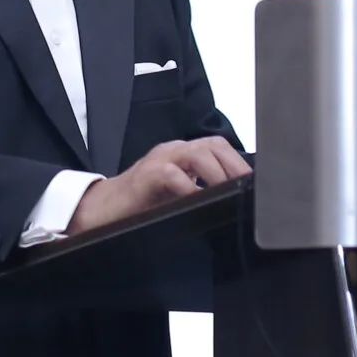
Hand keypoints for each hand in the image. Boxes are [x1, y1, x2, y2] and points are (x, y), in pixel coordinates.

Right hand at [68, 137, 251, 234]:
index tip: (256, 183)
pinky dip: (188, 187)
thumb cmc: (140, 204)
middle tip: (247, 188)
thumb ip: (200, 192)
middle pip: (213, 145)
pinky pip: (171, 174)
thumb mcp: (176, 196)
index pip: (218, 148)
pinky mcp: (145, 176)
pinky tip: (198, 200)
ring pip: (196, 153)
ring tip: (227, 192)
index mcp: (182, 155)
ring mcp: (159, 160)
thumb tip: (233, 203)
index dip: (239, 163)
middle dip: (234, 166)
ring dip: (217, 174)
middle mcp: (173, 152)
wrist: (101, 210)